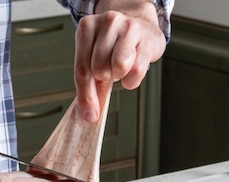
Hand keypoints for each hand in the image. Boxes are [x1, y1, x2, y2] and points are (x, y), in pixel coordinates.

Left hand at [74, 4, 166, 121]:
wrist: (142, 28)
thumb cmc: (115, 46)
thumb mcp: (94, 57)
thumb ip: (88, 82)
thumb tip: (89, 112)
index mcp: (87, 27)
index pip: (81, 68)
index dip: (85, 95)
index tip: (89, 113)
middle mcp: (107, 22)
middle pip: (98, 69)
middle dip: (104, 77)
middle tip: (110, 70)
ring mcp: (128, 28)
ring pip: (118, 67)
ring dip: (119, 75)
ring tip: (121, 66)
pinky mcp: (147, 39)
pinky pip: (137, 71)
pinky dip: (133, 79)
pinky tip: (132, 70)